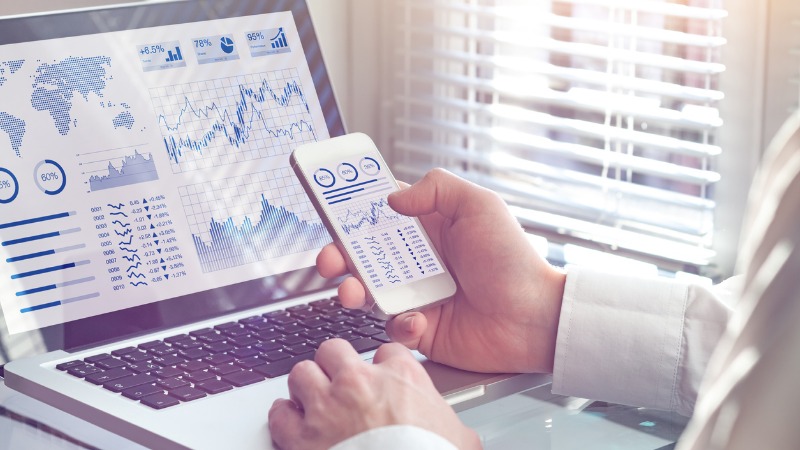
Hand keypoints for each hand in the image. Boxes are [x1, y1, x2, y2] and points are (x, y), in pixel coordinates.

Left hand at [268, 339, 479, 449]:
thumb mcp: (456, 436)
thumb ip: (447, 421)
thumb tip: (456, 433)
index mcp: (401, 377)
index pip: (386, 350)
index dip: (382, 366)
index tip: (381, 378)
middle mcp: (359, 383)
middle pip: (334, 350)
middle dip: (335, 365)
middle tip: (339, 381)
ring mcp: (327, 407)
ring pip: (301, 373)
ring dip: (306, 386)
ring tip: (312, 399)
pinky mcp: (302, 437)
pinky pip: (280, 413)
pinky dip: (283, 417)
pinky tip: (291, 422)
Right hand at [317, 168, 565, 372]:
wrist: (533, 319)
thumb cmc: (512, 260)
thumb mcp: (480, 206)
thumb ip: (437, 189)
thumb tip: (392, 198)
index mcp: (429, 229)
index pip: (381, 216)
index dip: (354, 214)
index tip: (332, 214)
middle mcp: (419, 261)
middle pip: (364, 255)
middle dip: (339, 256)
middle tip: (329, 261)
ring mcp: (418, 295)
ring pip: (369, 291)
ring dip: (353, 290)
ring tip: (352, 293)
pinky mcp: (422, 328)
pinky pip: (394, 326)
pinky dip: (399, 324)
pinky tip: (417, 320)